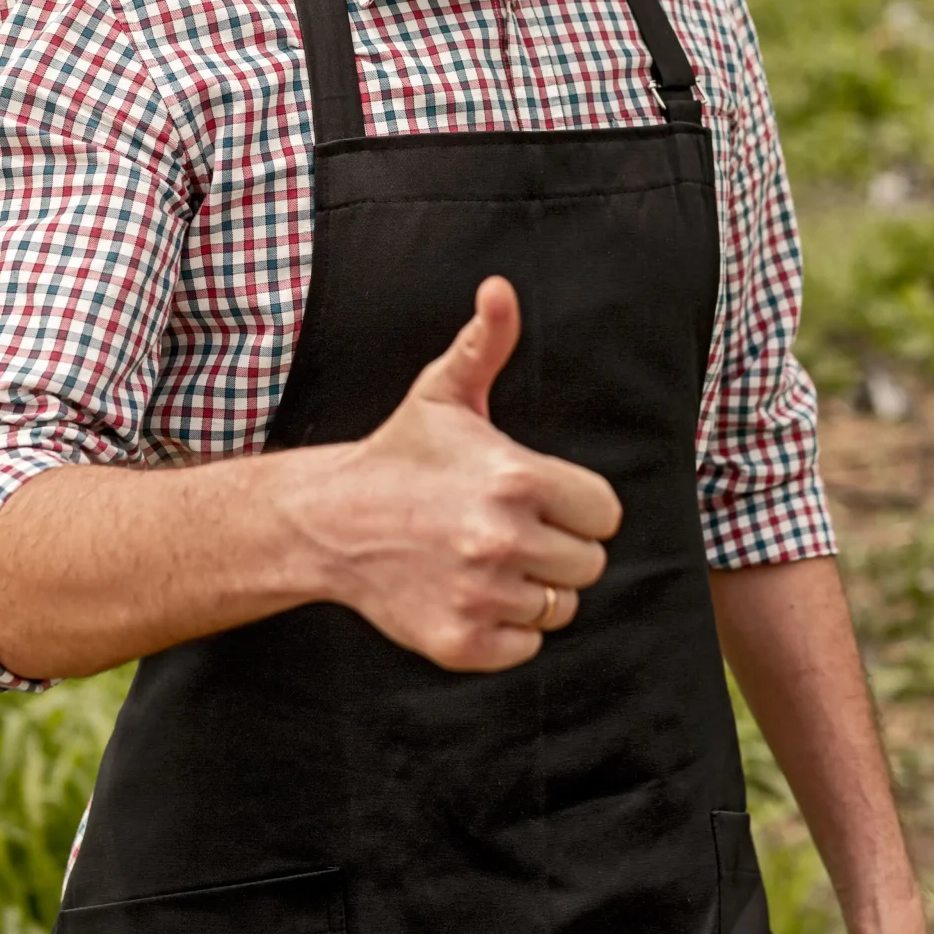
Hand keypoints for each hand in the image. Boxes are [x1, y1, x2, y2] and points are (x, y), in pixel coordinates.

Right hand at [288, 277, 621, 670]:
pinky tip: (473, 593)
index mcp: (518, 479)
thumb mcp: (444, 393)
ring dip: (532, 587)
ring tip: (486, 559)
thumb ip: (486, 342)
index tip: (538, 499)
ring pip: (559, 606)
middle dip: (558, 547)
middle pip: (589, 563)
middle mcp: (504, 540)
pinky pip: (527, 645)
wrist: (328, 522)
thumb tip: (499, 287)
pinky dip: (508, 629)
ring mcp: (482, 595)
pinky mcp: (461, 642)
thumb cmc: (401, 455)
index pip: (605, 513)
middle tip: (508, 529)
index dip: (578, 506)